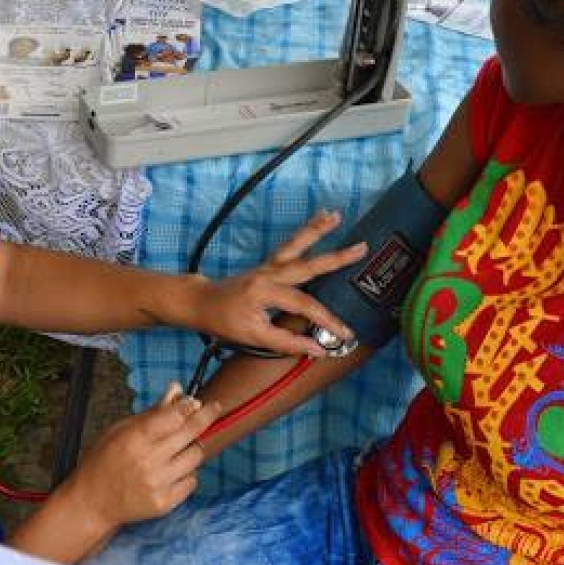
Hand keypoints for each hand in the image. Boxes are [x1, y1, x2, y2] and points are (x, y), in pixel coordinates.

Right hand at [65, 384, 219, 532]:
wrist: (93, 501)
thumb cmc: (104, 460)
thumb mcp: (120, 429)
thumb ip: (152, 412)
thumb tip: (177, 389)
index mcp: (135, 439)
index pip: (173, 416)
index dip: (189, 406)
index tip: (197, 401)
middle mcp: (148, 461)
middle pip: (190, 433)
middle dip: (205, 417)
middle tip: (214, 408)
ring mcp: (158, 484)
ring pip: (195, 456)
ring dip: (191, 448)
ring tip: (175, 449)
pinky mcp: (164, 503)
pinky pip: (192, 481)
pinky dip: (186, 473)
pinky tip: (170, 472)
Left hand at [191, 210, 364, 357]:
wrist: (201, 302)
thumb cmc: (223, 320)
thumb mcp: (253, 337)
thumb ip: (287, 342)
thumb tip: (318, 349)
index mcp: (264, 291)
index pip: (305, 305)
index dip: (328, 321)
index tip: (346, 334)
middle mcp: (268, 273)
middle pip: (307, 264)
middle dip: (336, 257)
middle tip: (362, 248)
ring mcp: (268, 266)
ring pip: (296, 244)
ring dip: (316, 229)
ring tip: (335, 215)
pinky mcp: (269, 264)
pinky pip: (290, 246)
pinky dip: (305, 232)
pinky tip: (319, 218)